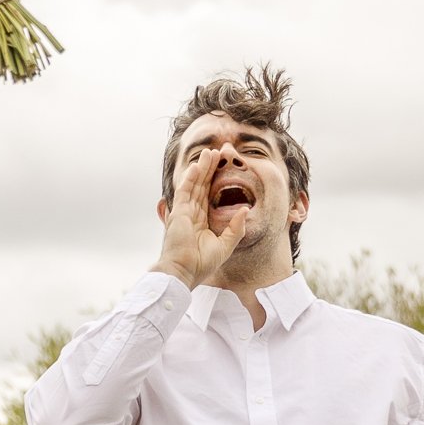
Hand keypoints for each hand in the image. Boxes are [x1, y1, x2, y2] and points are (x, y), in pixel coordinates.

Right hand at [152, 148, 246, 287]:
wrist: (185, 272)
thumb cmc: (202, 264)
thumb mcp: (225, 246)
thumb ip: (236, 228)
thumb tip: (244, 209)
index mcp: (201, 221)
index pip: (209, 195)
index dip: (215, 180)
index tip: (223, 166)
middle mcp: (192, 214)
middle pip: (202, 186)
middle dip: (209, 169)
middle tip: (217, 152)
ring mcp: (184, 212)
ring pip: (194, 185)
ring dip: (201, 168)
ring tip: (210, 152)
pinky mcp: (178, 213)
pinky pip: (185, 191)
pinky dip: (190, 178)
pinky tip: (197, 166)